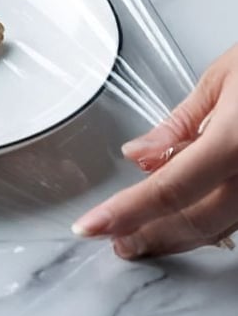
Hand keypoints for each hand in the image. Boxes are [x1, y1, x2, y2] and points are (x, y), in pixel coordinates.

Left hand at [72, 44, 237, 257]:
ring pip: (223, 227)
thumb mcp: (220, 79)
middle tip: (114, 237)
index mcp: (237, 140)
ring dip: (178, 233)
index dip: (125, 212)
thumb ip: (178, 124)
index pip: (167, 189)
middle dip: (149, 234)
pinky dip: (212, 219)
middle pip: (196, 221)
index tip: (91, 226)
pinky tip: (186, 216)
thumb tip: (140, 155)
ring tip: (142, 231)